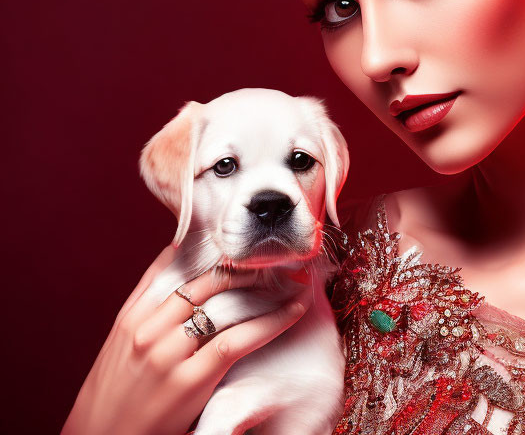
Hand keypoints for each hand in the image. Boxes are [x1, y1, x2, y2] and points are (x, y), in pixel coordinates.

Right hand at [62, 244, 307, 434]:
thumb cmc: (115, 394)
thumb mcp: (120, 343)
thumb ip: (146, 301)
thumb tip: (175, 254)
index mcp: (132, 317)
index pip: (178, 267)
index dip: (217, 251)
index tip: (244, 245)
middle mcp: (148, 330)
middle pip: (207, 282)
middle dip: (246, 268)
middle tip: (277, 261)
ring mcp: (167, 355)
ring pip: (225, 305)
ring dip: (266, 290)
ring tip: (294, 280)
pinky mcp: (190, 380)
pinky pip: (238, 340)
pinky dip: (271, 321)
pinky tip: (294, 310)